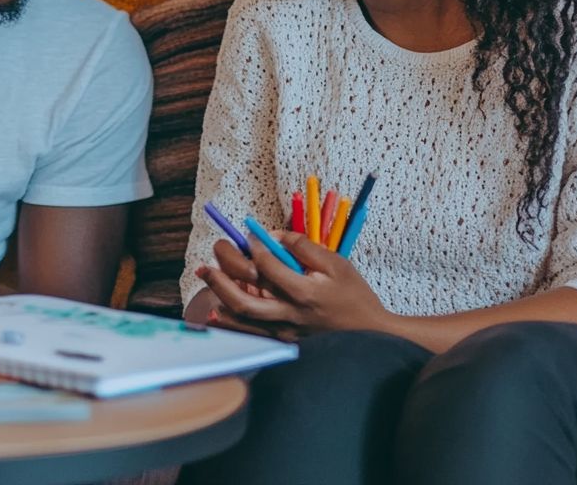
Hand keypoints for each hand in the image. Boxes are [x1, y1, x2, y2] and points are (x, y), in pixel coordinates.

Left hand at [195, 232, 390, 341]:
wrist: (371, 335)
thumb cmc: (354, 296)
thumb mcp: (336, 264)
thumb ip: (304, 247)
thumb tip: (274, 235)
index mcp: (304, 292)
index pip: (268, 266)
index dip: (254, 247)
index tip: (250, 235)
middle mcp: (289, 314)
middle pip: (244, 298)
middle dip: (223, 273)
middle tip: (215, 253)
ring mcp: (284, 332)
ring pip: (242, 318)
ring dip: (219, 295)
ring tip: (206, 275)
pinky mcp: (283, 341)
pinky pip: (250, 332)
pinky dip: (230, 322)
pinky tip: (216, 310)